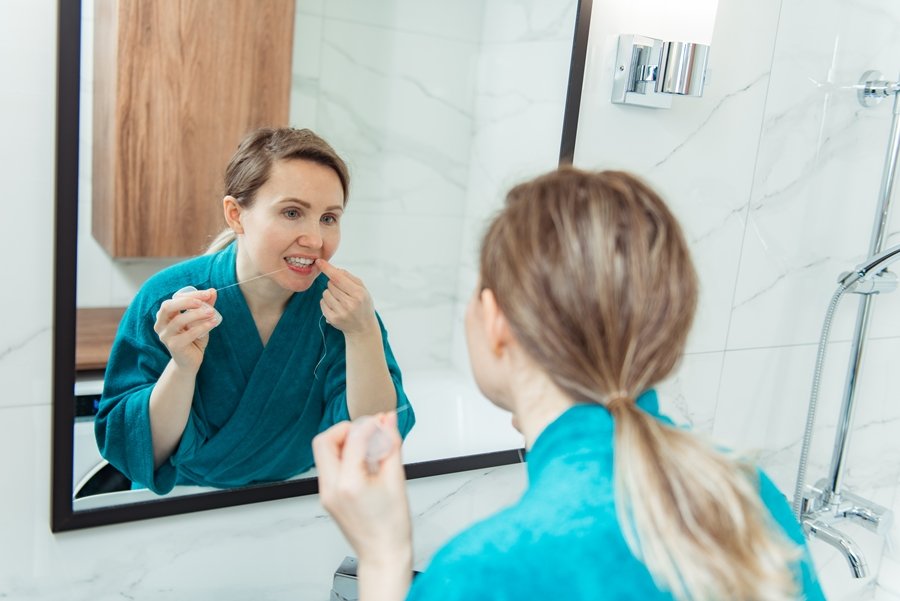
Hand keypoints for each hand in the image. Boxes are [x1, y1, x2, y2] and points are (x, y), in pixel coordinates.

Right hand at [154, 288, 219, 371]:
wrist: (190, 361)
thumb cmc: (194, 338)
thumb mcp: (200, 320)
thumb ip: (205, 306)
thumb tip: (213, 291)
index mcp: (165, 315)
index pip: (174, 299)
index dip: (191, 295)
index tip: (208, 293)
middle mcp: (161, 324)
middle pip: (168, 306)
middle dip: (187, 301)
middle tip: (204, 301)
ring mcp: (166, 336)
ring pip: (178, 320)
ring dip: (197, 314)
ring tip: (212, 312)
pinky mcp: (174, 346)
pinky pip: (189, 333)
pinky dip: (203, 326)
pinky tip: (213, 322)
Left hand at [313, 412, 411, 564]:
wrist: (383, 555)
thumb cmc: (392, 527)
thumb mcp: (397, 480)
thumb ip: (392, 445)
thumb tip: (388, 421)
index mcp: (349, 484)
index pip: (352, 439)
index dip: (368, 425)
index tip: (381, 422)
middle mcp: (331, 488)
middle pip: (324, 441)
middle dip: (345, 430)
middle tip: (366, 431)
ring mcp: (326, 494)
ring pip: (324, 453)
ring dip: (343, 442)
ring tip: (367, 447)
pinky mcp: (327, 497)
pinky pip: (329, 467)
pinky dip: (343, 457)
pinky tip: (363, 462)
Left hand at [317, 259, 377, 336]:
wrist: (363, 328)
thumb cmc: (363, 305)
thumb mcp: (363, 289)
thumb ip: (350, 277)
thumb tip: (335, 270)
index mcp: (358, 294)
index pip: (338, 278)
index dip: (328, 268)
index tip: (319, 261)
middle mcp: (350, 303)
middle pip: (330, 284)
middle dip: (334, 285)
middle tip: (343, 293)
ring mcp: (341, 312)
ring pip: (325, 293)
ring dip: (330, 294)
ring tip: (340, 300)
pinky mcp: (333, 319)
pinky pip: (322, 303)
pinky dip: (326, 303)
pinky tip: (336, 307)